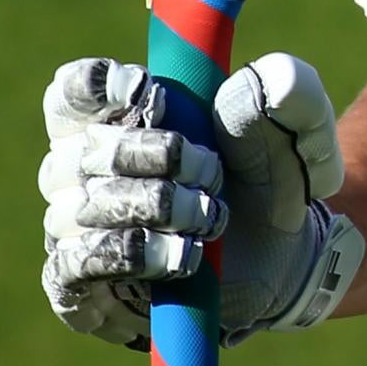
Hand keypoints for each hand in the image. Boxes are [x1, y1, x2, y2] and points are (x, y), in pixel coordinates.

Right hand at [39, 53, 364, 347]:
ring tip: (211, 220)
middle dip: (163, 156)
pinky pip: (77, 264)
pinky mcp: (79, 283)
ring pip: (92, 206)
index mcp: (116, 117)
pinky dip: (136, 256)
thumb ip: (285, 90)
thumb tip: (250, 82)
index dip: (102, 89)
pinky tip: (184, 257)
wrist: (283, 259)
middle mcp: (81, 168)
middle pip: (93, 148)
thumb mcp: (293, 129)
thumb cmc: (269, 181)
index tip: (152, 95)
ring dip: (161, 208)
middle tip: (213, 174)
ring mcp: (74, 226)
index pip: (74, 89)